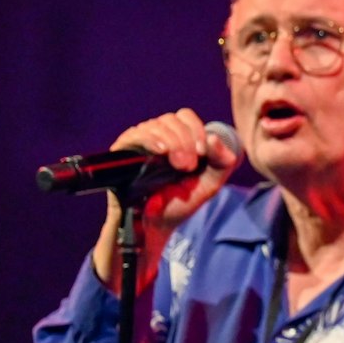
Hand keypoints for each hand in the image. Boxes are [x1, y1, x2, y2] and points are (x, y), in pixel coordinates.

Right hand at [90, 109, 240, 294]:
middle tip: (188, 165)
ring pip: (155, 125)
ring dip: (173, 141)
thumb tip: (214, 137)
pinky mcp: (121, 152)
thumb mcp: (209, 184)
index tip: (201, 152)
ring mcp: (138, 143)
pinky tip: (161, 151)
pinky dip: (150, 140)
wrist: (154, 226)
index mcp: (177, 139)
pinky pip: (135, 135)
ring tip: (179, 164)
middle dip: (185, 140)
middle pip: (171, 119)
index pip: (184, 117)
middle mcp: (156, 137)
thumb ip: (221, 162)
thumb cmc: (180, 204)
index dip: (195, 130)